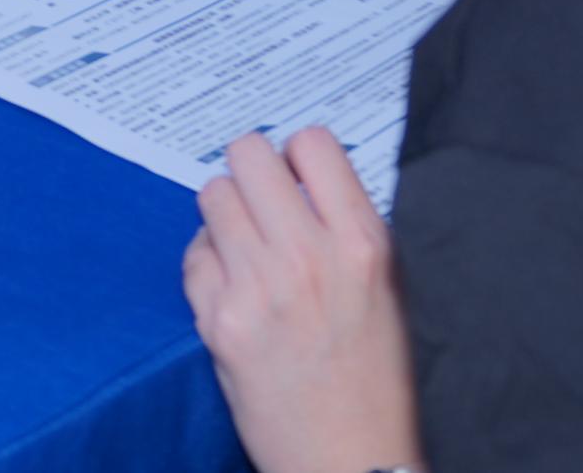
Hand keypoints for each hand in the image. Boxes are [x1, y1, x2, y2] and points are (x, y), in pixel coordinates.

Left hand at [184, 127, 424, 472]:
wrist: (353, 464)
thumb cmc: (378, 386)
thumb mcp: (389, 289)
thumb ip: (347, 228)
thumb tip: (302, 179)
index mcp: (364, 244)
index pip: (313, 142)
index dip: (297, 157)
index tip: (294, 178)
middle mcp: (310, 256)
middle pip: (248, 154)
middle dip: (252, 175)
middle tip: (260, 206)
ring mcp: (260, 287)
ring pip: (212, 195)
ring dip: (226, 216)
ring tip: (246, 251)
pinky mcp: (221, 322)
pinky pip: (193, 255)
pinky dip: (207, 264)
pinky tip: (232, 291)